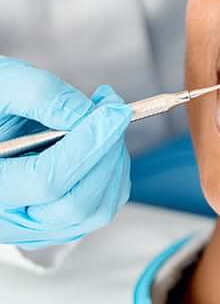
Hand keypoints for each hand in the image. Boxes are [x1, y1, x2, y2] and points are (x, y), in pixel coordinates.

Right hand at [0, 58, 131, 246]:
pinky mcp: (60, 219)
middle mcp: (9, 219)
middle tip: (112, 109)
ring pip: (98, 208)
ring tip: (105, 119)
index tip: (116, 110)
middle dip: (106, 151)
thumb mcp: (4, 86)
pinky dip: (114, 169)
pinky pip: (103, 204)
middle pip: (77, 203)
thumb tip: (88, 114)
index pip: (47, 181)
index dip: (89, 143)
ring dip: (114, 159)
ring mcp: (36, 226)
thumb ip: (39, 94)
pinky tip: (101, 138)